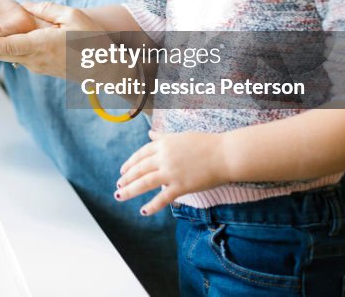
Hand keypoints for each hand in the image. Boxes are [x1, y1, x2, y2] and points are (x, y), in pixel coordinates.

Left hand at [0, 1, 102, 77]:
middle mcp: (35, 59)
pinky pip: (17, 58)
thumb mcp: (73, 17)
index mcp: (42, 45)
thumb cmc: (93, 41)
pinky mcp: (41, 68)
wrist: (107, 69)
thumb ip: (47, 9)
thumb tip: (26, 6)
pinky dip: (2, 50)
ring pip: (6, 56)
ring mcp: (37, 66)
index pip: (6, 45)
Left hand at [115, 130, 229, 214]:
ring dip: (130, 190)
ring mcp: (171, 172)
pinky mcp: (181, 185)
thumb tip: (150, 133)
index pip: (141, 154)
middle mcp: (164, 157)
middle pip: (139, 169)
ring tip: (119, 196)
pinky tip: (143, 211)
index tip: (122, 171)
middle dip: (126, 178)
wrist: (226, 154)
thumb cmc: (206, 144)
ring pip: (144, 182)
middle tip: (118, 186)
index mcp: (163, 144)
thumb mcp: (181, 136)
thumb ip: (163, 138)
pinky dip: (152, 205)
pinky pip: (163, 197)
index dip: (129, 163)